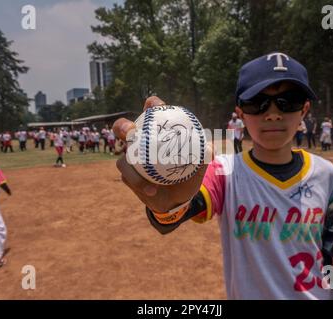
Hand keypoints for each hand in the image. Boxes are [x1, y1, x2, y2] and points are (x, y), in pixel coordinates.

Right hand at [113, 96, 209, 212]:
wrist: (176, 199)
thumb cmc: (186, 176)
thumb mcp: (198, 167)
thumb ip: (203, 156)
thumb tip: (209, 148)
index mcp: (155, 133)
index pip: (152, 112)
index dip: (152, 104)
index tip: (156, 106)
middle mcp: (139, 144)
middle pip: (123, 129)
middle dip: (123, 126)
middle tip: (131, 131)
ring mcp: (130, 161)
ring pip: (123, 159)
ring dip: (130, 163)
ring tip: (143, 169)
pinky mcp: (128, 177)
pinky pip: (128, 178)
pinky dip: (139, 183)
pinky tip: (151, 190)